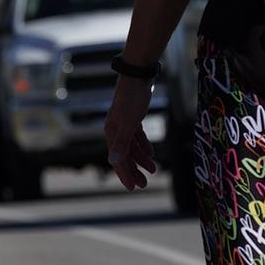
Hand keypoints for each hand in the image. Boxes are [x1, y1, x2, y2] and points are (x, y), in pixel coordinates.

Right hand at [104, 75, 157, 191]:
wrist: (138, 76)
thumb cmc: (133, 99)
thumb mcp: (129, 122)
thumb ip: (122, 143)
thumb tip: (113, 161)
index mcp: (112, 133)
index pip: (118, 159)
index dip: (125, 174)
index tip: (133, 188)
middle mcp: (115, 130)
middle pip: (124, 156)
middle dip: (134, 171)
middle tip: (144, 184)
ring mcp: (123, 124)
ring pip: (131, 147)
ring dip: (141, 160)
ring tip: (153, 170)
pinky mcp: (132, 118)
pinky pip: (136, 137)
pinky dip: (143, 146)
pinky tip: (151, 153)